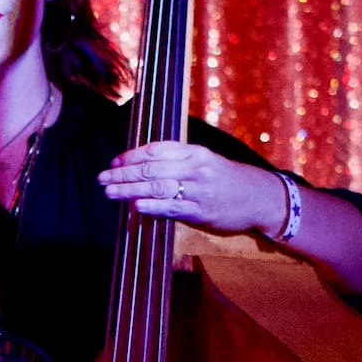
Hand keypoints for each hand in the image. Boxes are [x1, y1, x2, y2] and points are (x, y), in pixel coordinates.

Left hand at [98, 142, 287, 237]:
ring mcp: (199, 190)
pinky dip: (152, 207)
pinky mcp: (202, 211)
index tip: (114, 161)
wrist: (259, 196)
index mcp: (195, 153)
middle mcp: (196, 168)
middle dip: (124, 173)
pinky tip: (135, 206)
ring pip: (159, 188)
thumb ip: (176, 161)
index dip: (132, 156)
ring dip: (130, 190)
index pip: (157, 150)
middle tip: (102, 178)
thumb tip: (141, 165)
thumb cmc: (225, 178)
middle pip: (152, 169)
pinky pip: (173, 208)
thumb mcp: (203, 161)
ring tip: (110, 192)